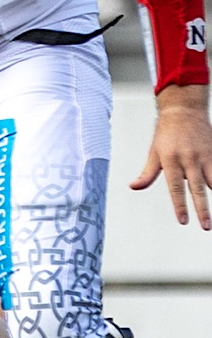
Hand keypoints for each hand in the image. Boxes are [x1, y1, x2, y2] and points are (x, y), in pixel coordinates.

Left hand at [131, 99, 211, 228]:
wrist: (184, 112)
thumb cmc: (166, 133)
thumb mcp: (154, 153)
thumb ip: (147, 173)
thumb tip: (134, 187)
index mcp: (171, 160)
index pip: (175, 188)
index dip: (179, 206)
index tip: (183, 221)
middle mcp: (189, 160)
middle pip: (197, 189)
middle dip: (202, 209)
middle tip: (205, 226)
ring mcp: (204, 157)